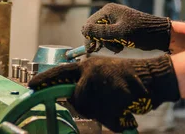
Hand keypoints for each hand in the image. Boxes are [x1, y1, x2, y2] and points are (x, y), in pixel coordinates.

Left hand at [28, 56, 179, 132]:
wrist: (153, 75)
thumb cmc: (127, 78)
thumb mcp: (101, 73)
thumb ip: (85, 83)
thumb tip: (69, 98)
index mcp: (87, 65)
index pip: (60, 72)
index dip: (44, 80)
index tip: (30, 87)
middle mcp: (91, 71)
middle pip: (77, 100)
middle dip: (88, 106)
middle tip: (106, 102)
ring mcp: (103, 82)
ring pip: (92, 110)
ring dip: (104, 113)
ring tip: (118, 104)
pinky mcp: (115, 94)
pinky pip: (108, 117)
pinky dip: (117, 120)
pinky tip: (125, 111)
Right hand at [83, 3, 171, 52]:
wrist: (159, 34)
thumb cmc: (141, 32)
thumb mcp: (119, 33)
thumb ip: (100, 32)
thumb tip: (83, 30)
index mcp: (108, 10)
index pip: (89, 24)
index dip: (89, 37)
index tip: (92, 50)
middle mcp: (110, 13)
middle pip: (95, 30)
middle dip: (100, 41)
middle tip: (109, 49)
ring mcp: (115, 20)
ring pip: (102, 35)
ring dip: (108, 44)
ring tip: (119, 48)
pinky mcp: (120, 28)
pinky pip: (110, 37)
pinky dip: (113, 44)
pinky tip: (122, 47)